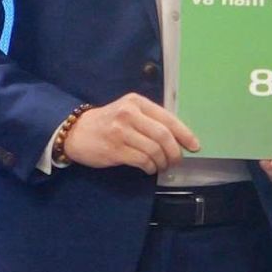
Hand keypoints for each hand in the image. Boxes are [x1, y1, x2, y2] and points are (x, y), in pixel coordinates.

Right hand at [61, 94, 199, 173]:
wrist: (76, 132)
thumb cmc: (108, 122)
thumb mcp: (128, 111)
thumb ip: (150, 119)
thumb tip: (178, 137)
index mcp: (137, 102)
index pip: (168, 118)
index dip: (184, 134)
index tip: (195, 146)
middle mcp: (129, 114)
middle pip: (163, 135)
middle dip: (175, 152)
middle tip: (176, 161)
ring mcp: (121, 132)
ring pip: (154, 150)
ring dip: (162, 162)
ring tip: (162, 166)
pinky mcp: (114, 149)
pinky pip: (142, 161)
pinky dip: (150, 167)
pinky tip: (149, 169)